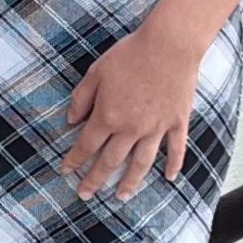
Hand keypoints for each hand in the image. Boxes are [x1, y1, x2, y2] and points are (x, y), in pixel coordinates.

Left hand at [63, 23, 207, 201]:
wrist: (168, 45)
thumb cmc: (129, 55)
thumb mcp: (96, 73)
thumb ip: (81, 99)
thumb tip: (70, 120)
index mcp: (108, 116)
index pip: (86, 145)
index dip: (74, 160)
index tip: (65, 172)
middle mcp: (132, 128)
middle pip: (111, 160)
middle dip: (96, 179)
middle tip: (85, 195)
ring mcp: (157, 128)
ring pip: (142, 163)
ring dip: (131, 182)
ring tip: (122, 197)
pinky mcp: (177, 122)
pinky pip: (176, 149)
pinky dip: (173, 165)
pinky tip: (169, 178)